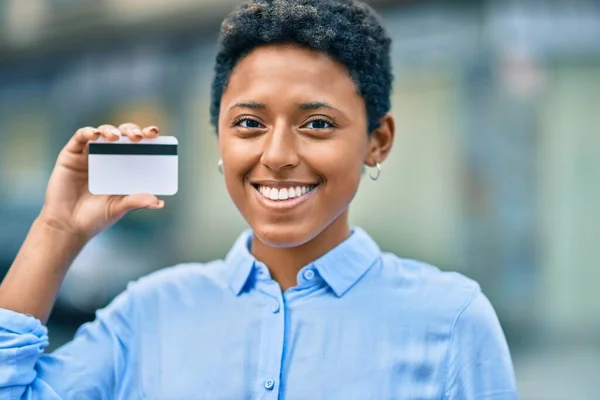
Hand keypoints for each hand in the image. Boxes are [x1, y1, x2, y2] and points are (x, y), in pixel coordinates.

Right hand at [39, 123, 164, 239]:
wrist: (68, 226)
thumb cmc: (96, 217)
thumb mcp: (119, 208)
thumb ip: (136, 201)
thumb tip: (159, 202)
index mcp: (124, 166)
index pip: (138, 145)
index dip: (146, 135)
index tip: (155, 133)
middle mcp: (108, 157)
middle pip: (122, 134)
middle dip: (131, 130)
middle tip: (138, 137)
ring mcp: (89, 154)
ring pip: (103, 132)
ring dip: (111, 130)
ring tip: (116, 137)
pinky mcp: (71, 155)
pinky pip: (80, 137)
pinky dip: (88, 132)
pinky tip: (95, 134)